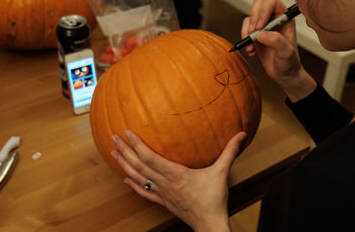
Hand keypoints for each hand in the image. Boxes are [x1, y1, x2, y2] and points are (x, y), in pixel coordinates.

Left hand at [111, 130, 246, 231]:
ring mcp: (161, 194)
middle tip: (112, 137)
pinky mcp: (162, 202)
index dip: (137, 145)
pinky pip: (144, 193)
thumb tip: (242, 134)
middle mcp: (164, 183)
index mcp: (176, 174)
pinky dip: (133, 185)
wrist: (209, 224)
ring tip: (113, 153)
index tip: (127, 133)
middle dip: (125, 151)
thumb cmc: (215, 199)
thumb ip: (230, 152)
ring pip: (138, 178)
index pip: (150, 157)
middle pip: (139, 166)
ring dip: (124, 165)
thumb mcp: (222, 172)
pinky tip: (125, 179)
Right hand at [241, 0, 315, 101]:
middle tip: (253, 33)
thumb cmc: (290, 63)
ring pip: (249, 17)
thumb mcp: (287, 53)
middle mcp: (274, 19)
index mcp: (285, 17)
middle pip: (258, 3)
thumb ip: (277, 42)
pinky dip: (244, 40)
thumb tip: (262, 34)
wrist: (284, 75)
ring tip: (252, 45)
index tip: (260, 26)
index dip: (263, 10)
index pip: (272, 2)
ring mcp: (264, 26)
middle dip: (253, 18)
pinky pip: (245, 30)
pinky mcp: (255, 35)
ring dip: (247, 31)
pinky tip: (251, 51)